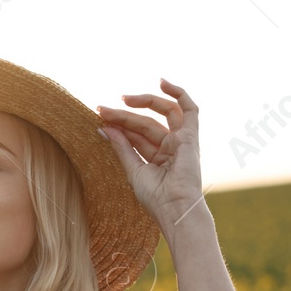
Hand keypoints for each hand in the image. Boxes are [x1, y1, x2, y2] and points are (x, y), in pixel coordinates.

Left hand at [97, 78, 205, 228]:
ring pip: (160, 115)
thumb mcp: (133, 170)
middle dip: (123, 115)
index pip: (135, 136)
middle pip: (144, 124)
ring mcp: (181, 141)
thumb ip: (122, 147)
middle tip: (102, 109)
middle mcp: (171, 148)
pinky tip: (162, 82)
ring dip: (142, 103)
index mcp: (158, 158)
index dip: (118, 125)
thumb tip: (104, 128)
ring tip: (122, 99)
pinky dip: (179, 93)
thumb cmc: (156, 198)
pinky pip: (189, 109)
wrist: (174, 208)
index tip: (100, 118)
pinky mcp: (191, 136)